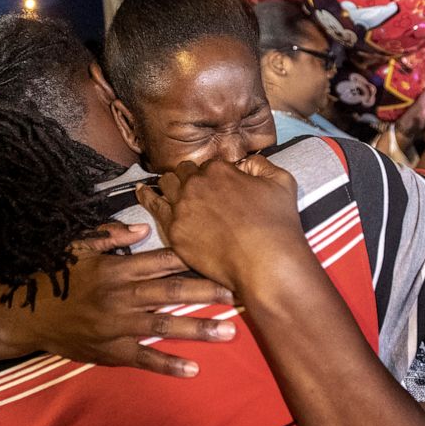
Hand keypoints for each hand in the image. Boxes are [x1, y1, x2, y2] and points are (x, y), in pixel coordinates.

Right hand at [12, 222, 235, 375]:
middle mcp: (121, 295)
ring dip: (198, 328)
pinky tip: (193, 369)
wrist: (24, 314)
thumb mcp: (79, 245)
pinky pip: (144, 359)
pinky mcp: (111, 351)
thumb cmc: (56, 275)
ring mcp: (117, 326)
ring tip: (228, 331)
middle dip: (207, 292)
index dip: (193, 259)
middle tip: (238, 293)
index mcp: (117, 268)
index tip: (222, 257)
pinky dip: (168, 365)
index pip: (162, 260)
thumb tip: (144, 226)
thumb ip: (112, 235)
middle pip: (172, 291)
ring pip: (164, 325)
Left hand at [137, 157, 310, 292]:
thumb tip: (247, 162)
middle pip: (185, 172)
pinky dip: (146, 196)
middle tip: (195, 187)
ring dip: (170, 183)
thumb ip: (262, 164)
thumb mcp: (282, 182)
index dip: (214, 175)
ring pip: (167, 184)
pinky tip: (142, 191)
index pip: (209, 165)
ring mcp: (182, 207)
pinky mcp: (174, 230)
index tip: (217, 185)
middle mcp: (197, 183)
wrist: (266, 263)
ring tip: (167, 185)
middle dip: (190, 177)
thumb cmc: (277, 225)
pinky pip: (153, 206)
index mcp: (220, 169)